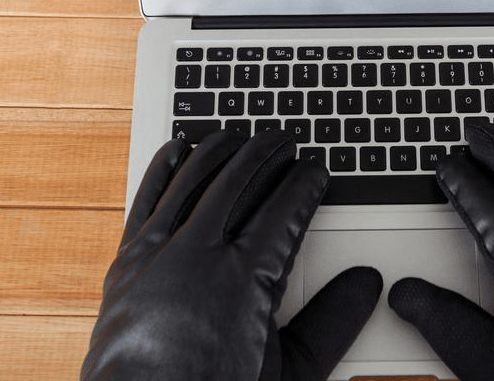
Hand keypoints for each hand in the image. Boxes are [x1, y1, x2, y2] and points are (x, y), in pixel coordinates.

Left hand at [82, 129, 381, 380]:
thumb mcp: (290, 371)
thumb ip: (333, 321)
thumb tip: (367, 282)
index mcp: (244, 277)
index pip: (285, 209)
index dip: (305, 185)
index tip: (315, 173)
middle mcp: (198, 255)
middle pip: (240, 181)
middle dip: (268, 154)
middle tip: (285, 141)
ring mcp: (158, 254)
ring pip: (194, 179)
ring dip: (221, 151)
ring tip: (239, 137)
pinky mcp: (127, 260)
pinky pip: (147, 198)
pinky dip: (165, 168)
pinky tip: (179, 149)